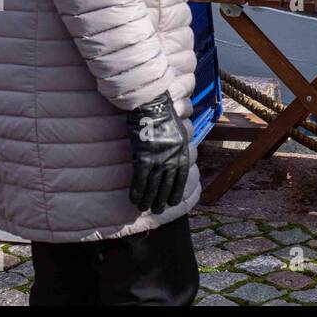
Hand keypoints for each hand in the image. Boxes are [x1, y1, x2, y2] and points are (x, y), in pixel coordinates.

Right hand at [126, 91, 190, 213]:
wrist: (152, 106)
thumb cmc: (164, 116)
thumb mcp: (179, 132)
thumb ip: (178, 148)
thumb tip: (175, 160)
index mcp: (183, 152)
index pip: (181, 179)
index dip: (175, 192)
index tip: (172, 202)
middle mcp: (172, 158)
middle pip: (167, 185)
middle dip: (162, 200)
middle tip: (157, 210)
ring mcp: (158, 159)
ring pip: (153, 186)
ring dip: (148, 199)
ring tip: (144, 208)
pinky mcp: (143, 158)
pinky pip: (140, 180)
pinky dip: (136, 191)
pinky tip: (133, 199)